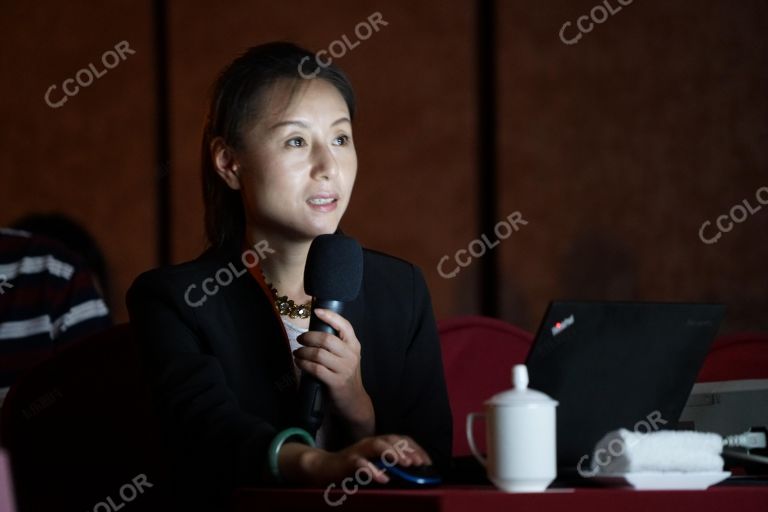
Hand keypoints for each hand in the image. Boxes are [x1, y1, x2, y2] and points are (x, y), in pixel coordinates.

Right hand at [279, 434, 432, 485]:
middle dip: (407, 450)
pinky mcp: (347, 461)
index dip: (415, 449)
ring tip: (405, 464)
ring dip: (393, 453)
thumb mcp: (375, 464)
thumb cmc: (352, 467)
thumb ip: (390, 465)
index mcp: (379, 443)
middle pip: (392, 439)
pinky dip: (372, 470)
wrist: (324, 468)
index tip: (427, 462)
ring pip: (377, 445)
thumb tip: (413, 473)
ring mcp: (358, 450)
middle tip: (419, 463)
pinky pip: (360, 464)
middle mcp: (370, 443)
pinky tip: (383, 478)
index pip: (401, 440)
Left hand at [293, 308, 373, 437]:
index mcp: (354, 345)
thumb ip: (336, 344)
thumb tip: (313, 330)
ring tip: (297, 352)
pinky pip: (315, 368)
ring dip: (303, 351)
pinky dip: (303, 363)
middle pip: (326, 339)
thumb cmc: (345, 375)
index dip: (330, 316)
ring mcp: (344, 369)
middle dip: (308, 337)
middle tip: (300, 339)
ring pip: (318, 354)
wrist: (353, 400)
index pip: (344, 325)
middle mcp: (351, 355)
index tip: (316, 311)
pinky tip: (299, 362)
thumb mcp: (346, 356)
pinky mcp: (336, 382)